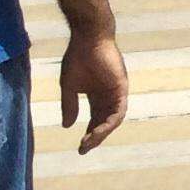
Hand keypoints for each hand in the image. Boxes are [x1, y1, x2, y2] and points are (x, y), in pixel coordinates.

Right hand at [60, 30, 127, 153]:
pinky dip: (110, 123)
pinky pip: (119, 111)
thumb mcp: (69, 87)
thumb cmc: (77, 58)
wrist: (87, 40)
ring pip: (113, 120)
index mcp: (96, 96)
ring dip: (101, 133)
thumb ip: (69, 105)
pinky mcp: (122, 89)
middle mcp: (108, 96)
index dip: (89, 133)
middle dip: (94, 137)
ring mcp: (116, 93)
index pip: (95, 119)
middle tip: (83, 149)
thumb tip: (67, 126)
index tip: (80, 147)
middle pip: (104, 122)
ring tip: (88, 143)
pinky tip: (98, 132)